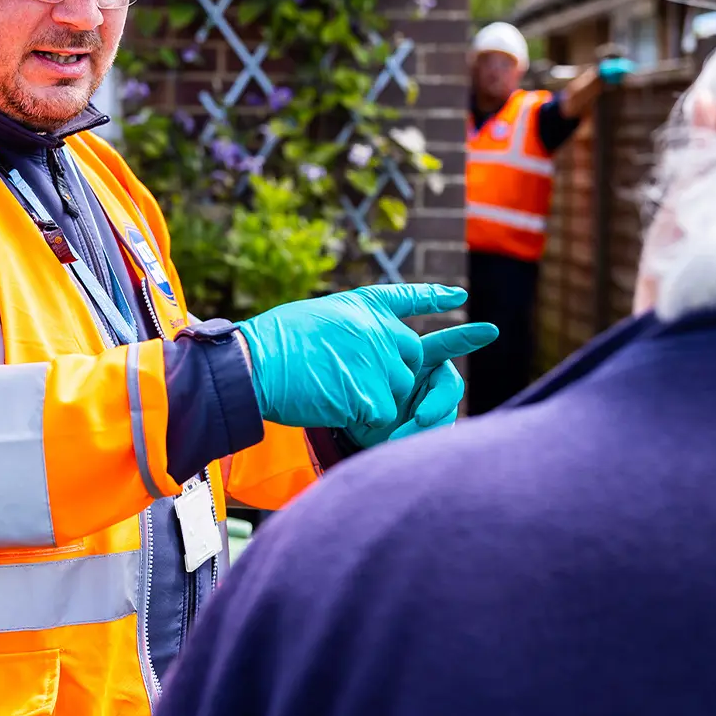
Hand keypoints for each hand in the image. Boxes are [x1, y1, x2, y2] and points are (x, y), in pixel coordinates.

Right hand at [238, 285, 492, 441]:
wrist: (257, 365)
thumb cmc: (274, 344)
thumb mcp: (320, 316)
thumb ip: (352, 327)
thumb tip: (366, 346)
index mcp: (364, 307)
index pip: (408, 298)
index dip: (433, 297)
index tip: (459, 295)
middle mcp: (380, 329)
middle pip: (409, 360)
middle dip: (389, 376)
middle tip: (347, 378)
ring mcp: (380, 361)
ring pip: (398, 391)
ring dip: (373, 400)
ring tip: (334, 389)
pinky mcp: (374, 393)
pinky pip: (384, 415)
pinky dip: (364, 420)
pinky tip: (336, 405)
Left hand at [346, 321, 498, 446]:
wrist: (355, 422)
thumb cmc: (362, 388)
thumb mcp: (369, 374)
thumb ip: (386, 369)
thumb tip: (400, 370)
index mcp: (422, 357)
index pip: (449, 344)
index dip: (469, 337)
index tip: (491, 330)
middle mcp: (434, 379)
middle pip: (451, 387)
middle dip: (439, 403)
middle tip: (421, 417)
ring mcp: (436, 406)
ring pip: (444, 417)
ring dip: (423, 429)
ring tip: (397, 438)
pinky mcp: (434, 430)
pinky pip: (435, 436)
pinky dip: (418, 441)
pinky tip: (397, 444)